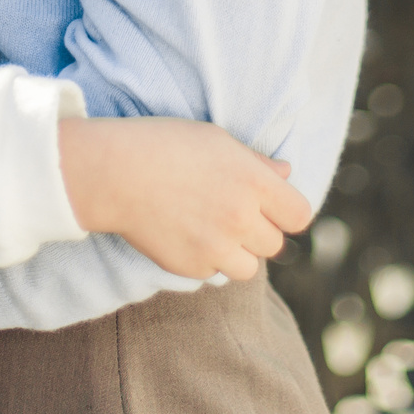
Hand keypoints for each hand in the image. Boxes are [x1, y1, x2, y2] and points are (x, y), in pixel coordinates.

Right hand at [57, 117, 313, 282]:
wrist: (114, 173)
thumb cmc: (165, 145)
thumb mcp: (217, 141)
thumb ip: (256, 163)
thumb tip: (286, 173)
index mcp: (253, 182)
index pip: (299, 216)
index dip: (287, 212)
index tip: (272, 207)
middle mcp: (241, 218)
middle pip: (275, 244)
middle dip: (259, 232)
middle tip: (232, 215)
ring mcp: (216, 246)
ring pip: (249, 267)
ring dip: (237, 254)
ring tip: (212, 231)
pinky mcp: (191, 267)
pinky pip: (214, 273)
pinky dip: (206, 260)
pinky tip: (186, 235)